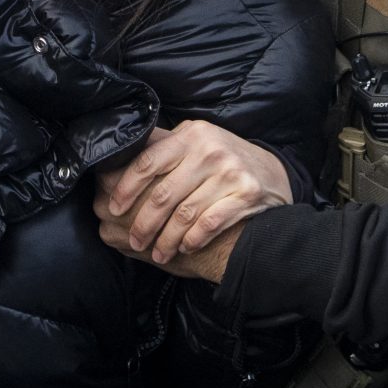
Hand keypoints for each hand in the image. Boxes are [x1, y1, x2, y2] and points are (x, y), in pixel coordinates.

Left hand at [95, 119, 290, 268]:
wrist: (272, 173)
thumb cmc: (220, 159)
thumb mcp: (195, 142)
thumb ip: (163, 147)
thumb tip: (117, 157)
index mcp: (190, 135)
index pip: (147, 162)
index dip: (127, 188)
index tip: (114, 209)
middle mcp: (209, 151)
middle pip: (163, 194)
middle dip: (144, 223)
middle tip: (135, 241)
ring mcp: (230, 172)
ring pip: (185, 214)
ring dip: (168, 238)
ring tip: (158, 252)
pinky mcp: (247, 194)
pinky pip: (210, 223)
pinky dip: (193, 238)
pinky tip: (184, 247)